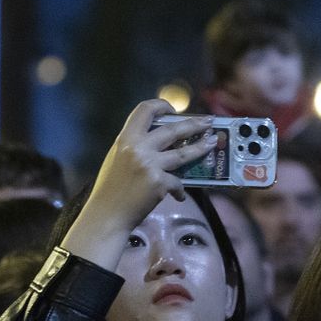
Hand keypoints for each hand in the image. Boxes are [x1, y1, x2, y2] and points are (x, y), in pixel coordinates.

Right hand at [59, 101, 217, 269]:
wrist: (107, 214)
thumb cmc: (110, 188)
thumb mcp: (117, 158)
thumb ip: (135, 146)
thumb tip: (160, 141)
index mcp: (126, 138)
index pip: (145, 110)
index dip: (161, 106)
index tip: (173, 110)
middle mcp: (138, 147)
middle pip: (173, 130)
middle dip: (194, 124)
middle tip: (208, 122)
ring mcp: (150, 164)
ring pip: (184, 153)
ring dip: (201, 148)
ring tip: (213, 143)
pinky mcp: (159, 183)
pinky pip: (177, 182)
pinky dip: (179, 189)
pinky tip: (179, 195)